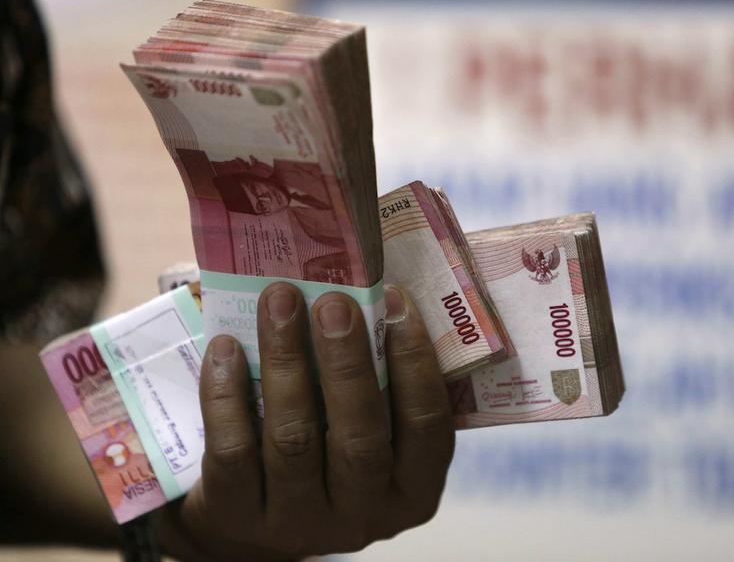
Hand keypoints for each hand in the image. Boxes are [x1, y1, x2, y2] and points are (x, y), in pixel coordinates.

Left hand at [157, 283, 454, 560]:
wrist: (251, 518)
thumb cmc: (325, 448)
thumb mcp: (366, 431)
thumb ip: (378, 382)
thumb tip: (368, 289)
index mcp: (411, 489)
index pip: (427, 426)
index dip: (415, 361)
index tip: (395, 299)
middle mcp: (362, 515)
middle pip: (359, 436)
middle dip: (346, 362)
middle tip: (332, 301)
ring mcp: (299, 524)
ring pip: (294, 439)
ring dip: (286, 361)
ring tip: (278, 300)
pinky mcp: (239, 516)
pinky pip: (234, 452)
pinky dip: (227, 394)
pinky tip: (226, 347)